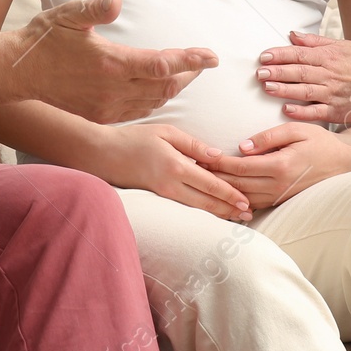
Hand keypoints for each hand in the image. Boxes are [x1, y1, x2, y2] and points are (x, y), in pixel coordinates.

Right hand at [5, 0, 217, 124]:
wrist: (17, 73)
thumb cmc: (43, 39)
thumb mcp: (67, 15)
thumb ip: (96, 9)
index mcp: (111, 64)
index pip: (163, 64)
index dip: (191, 60)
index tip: (212, 56)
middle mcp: (113, 90)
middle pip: (166, 86)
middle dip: (189, 73)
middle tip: (203, 61)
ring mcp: (107, 107)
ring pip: (155, 101)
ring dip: (174, 88)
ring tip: (186, 73)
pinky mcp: (100, 116)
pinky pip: (138, 111)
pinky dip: (155, 100)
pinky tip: (157, 90)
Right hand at [91, 123, 253, 221]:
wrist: (102, 154)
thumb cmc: (134, 139)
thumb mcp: (166, 132)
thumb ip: (193, 145)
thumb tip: (218, 156)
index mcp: (176, 166)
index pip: (210, 184)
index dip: (229, 194)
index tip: (245, 201)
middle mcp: (171, 185)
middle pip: (206, 202)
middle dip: (229, 209)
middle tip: (248, 215)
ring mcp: (162, 194)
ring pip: (196, 208)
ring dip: (217, 214)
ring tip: (235, 218)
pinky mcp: (156, 198)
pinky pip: (184, 206)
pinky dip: (201, 210)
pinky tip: (211, 212)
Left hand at [211, 122, 350, 208]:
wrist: (345, 162)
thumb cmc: (320, 142)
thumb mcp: (296, 130)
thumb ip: (267, 137)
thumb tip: (241, 147)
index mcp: (281, 165)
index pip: (240, 167)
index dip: (218, 163)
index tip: (200, 156)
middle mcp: (279, 185)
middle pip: (237, 185)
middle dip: (213, 178)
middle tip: (192, 170)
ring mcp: (281, 196)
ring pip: (243, 198)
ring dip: (222, 191)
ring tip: (202, 182)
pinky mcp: (282, 201)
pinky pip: (254, 204)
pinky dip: (236, 201)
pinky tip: (222, 196)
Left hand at [256, 31, 350, 125]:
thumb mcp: (342, 45)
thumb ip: (315, 41)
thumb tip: (292, 35)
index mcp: (329, 57)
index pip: (299, 54)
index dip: (280, 54)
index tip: (264, 56)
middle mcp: (329, 75)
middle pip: (299, 72)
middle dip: (277, 72)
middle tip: (260, 73)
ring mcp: (333, 94)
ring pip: (304, 91)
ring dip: (283, 90)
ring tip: (267, 88)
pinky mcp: (337, 111)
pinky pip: (316, 112)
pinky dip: (301, 112)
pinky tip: (286, 110)